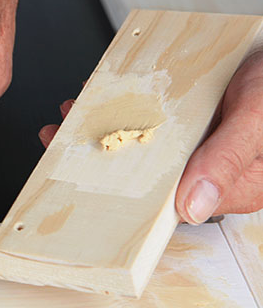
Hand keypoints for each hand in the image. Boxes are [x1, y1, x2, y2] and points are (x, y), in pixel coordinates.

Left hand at [38, 51, 262, 222]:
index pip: (168, 208)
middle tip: (63, 140)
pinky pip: (149, 123)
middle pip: (146, 179)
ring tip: (72, 116)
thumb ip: (228, 159)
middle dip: (101, 161)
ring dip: (104, 132)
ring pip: (142, 150)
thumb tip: (192, 208)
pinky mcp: (188, 125)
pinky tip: (97, 98)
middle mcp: (210, 172)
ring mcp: (197, 147)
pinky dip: (121, 111)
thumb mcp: (256, 117)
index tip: (86, 186)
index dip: (124, 198)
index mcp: (232, 186)